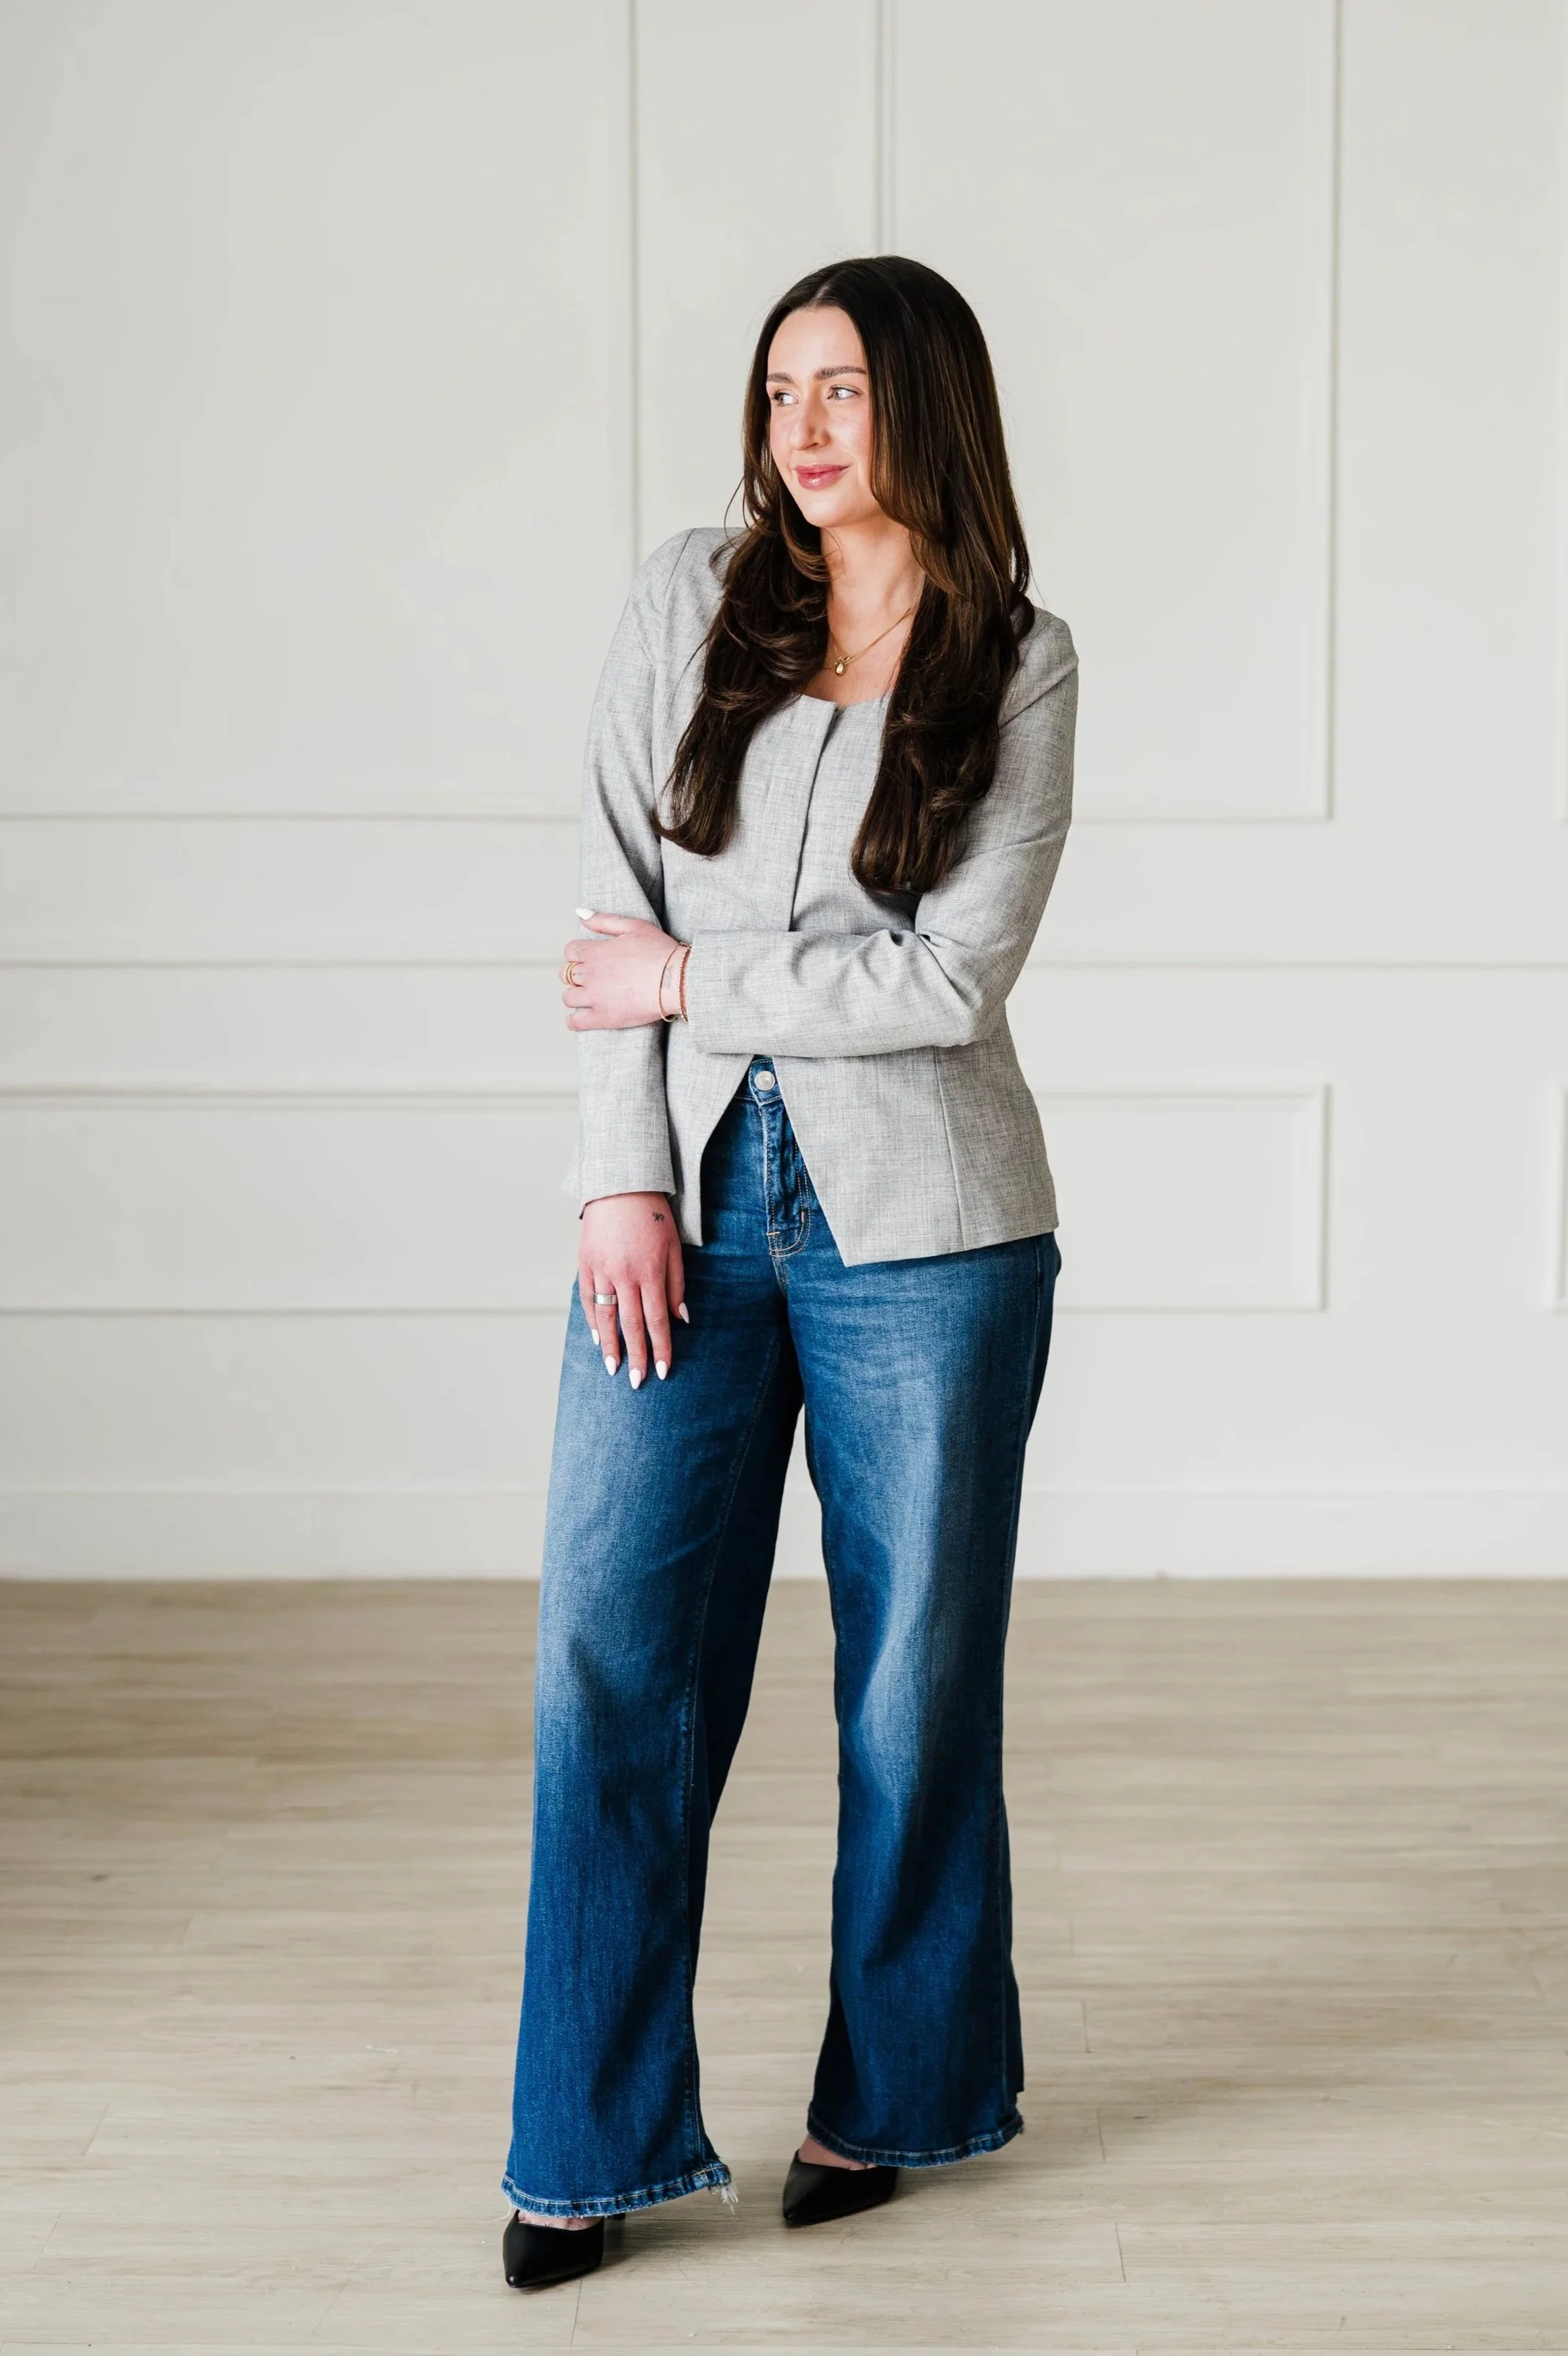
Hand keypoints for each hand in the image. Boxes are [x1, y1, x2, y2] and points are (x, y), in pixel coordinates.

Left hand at [561, 910, 684, 1029]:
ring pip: (568, 998)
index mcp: (596, 952)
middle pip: (566, 974)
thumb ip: (604, 920)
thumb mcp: (634, 926)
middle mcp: (591, 974)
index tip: (590, 959)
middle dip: (577, 974)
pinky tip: (582, 1017)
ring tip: (591, 996)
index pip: (570, 951)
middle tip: (595, 978)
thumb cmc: (660, 951)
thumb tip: (580, 913)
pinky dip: (574, 1020)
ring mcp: (595, 997)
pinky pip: (575, 1022)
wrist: (676, 980)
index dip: (578, 954)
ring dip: (576, 996)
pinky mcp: (604, 1018)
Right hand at [579, 1192, 686, 1386]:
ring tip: (613, 1369)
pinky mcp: (585, 1263)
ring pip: (606, 1316)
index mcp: (650, 1271)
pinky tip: (597, 1338)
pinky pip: (588, 1299)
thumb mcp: (673, 1247)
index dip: (661, 1348)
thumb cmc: (653, 1216)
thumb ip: (677, 1284)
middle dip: (636, 1356)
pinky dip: (592, 1320)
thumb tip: (682, 1319)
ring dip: (610, 1346)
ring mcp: (601, 1270)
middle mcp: (624, 1274)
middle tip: (637, 1383)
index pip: (657, 1320)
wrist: (620, 1185)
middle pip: (631, 1324)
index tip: (662, 1372)